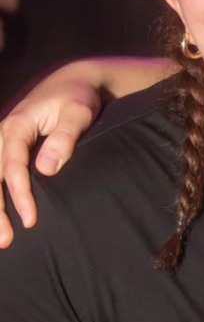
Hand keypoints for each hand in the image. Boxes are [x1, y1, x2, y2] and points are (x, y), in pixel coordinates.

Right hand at [0, 69, 100, 247]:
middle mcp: (3, 133)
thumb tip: (46, 169)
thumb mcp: (78, 112)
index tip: (31, 220)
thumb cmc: (78, 97)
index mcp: (18, 125)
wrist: (71, 82)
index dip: (20, 194)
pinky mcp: (7, 148)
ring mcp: (2, 141)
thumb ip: (64, 138)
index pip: (13, 165)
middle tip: (5, 240)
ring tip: (1, 239)